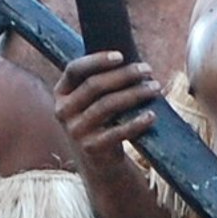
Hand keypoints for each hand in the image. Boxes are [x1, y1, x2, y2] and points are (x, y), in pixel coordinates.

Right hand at [54, 52, 159, 167]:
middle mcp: (63, 111)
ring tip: (155, 88)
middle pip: (94, 86)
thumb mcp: (89, 102)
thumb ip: (100, 82)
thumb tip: (131, 58)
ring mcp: (75, 130)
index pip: (74, 69)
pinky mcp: (91, 148)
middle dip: (124, 75)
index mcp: (61, 93)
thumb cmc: (100, 122)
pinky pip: (117, 132)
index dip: (97, 60)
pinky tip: (151, 115)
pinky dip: (136, 123)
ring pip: (107, 105)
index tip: (121, 56)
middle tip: (147, 70)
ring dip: (134, 94)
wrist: (97, 161)